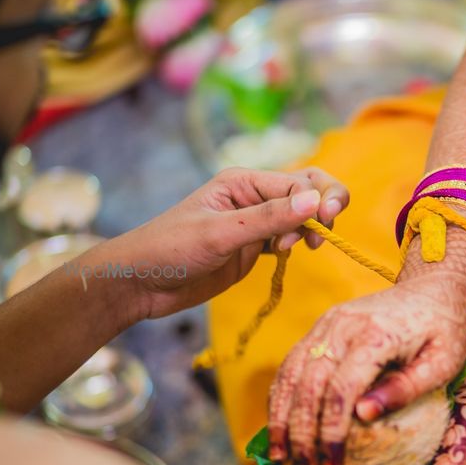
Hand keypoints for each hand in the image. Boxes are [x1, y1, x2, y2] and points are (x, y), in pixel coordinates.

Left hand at [92, 167, 347, 320]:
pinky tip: (288, 255)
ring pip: (301, 216)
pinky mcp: (253, 247)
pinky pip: (288, 237)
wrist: (140, 283)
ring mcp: (255, 223)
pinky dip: (298, 243)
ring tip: (296, 249)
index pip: (300, 182)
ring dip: (310, 229)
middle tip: (322, 237)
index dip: (320, 199)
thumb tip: (315, 201)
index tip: (325, 223)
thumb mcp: (221, 233)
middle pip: (307, 192)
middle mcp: (253, 197)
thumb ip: (269, 218)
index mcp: (243, 181)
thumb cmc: (170, 250)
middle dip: (323, 208)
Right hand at [268, 270, 465, 464]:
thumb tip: (364, 415)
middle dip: (302, 435)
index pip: (341, 390)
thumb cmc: (444, 329)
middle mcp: (342, 325)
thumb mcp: (444, 361)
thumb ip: (406, 387)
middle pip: (308, 385)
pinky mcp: (320, 327)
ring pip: (290, 374)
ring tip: (281, 458)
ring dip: (282, 420)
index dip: (331, 433)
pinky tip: (281, 428)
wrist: (433, 287)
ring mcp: (327, 323)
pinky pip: (291, 365)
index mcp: (375, 335)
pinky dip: (281, 398)